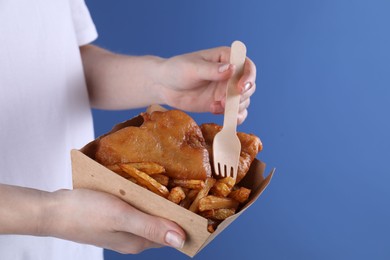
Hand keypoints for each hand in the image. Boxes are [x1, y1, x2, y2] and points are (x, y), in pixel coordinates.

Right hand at [45, 189, 185, 253]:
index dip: (189, 222)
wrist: (52, 209)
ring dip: (162, 202)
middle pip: (164, 224)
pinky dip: (147, 198)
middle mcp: (134, 238)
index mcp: (139, 242)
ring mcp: (124, 228)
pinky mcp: (115, 217)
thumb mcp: (121, 216)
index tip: (203, 205)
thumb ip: (151, 227)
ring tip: (175, 182)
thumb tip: (181, 239)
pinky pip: (139, 208)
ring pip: (151, 215)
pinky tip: (148, 185)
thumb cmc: (86, 212)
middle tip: (192, 186)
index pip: (173, 235)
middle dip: (178, 209)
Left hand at [157, 46, 256, 123]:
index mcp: (226, 58)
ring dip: (235, 107)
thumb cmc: (176, 70)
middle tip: (224, 102)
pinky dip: (235, 117)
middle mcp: (230, 74)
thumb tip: (231, 69)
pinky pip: (236, 112)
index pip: (246, 66)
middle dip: (241, 96)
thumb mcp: (192, 68)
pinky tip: (226, 118)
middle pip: (249, 86)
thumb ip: (211, 70)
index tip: (240, 88)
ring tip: (216, 107)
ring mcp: (226, 90)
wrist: (164, 86)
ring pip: (244, 100)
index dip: (248, 77)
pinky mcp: (221, 104)